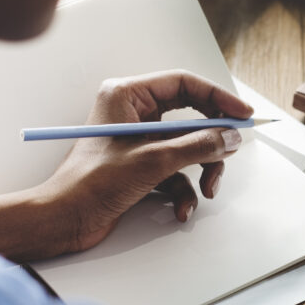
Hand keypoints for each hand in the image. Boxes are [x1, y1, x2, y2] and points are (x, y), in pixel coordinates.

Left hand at [40, 70, 252, 253]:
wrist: (62, 221)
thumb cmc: (89, 184)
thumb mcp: (153, 161)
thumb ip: (198, 146)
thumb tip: (230, 137)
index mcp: (128, 96)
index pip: (185, 83)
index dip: (218, 98)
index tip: (242, 114)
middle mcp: (134, 112)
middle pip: (191, 116)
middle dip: (211, 140)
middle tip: (231, 150)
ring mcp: (139, 139)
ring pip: (188, 145)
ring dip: (202, 169)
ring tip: (206, 189)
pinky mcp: (141, 163)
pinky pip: (177, 169)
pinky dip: (184, 189)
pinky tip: (182, 208)